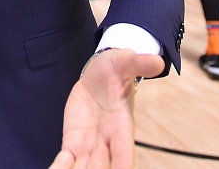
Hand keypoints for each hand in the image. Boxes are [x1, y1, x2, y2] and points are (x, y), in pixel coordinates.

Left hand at [49, 49, 164, 168]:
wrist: (98, 76)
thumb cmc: (115, 69)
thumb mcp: (125, 61)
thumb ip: (138, 63)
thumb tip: (158, 61)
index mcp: (122, 125)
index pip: (124, 151)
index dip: (121, 164)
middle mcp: (107, 141)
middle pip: (102, 165)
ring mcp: (90, 144)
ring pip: (83, 167)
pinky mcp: (74, 142)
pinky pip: (67, 161)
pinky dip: (61, 168)